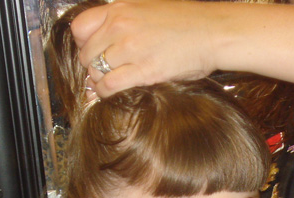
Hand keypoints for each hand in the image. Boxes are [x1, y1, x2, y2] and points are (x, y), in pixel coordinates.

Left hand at [71, 0, 219, 97]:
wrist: (214, 32)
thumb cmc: (186, 22)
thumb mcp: (148, 8)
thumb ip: (125, 20)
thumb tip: (107, 42)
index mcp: (120, 10)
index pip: (80, 28)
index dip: (83, 44)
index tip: (93, 52)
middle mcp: (121, 27)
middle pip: (86, 54)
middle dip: (92, 66)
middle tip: (105, 73)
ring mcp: (132, 49)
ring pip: (96, 72)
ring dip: (101, 81)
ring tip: (111, 84)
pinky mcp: (144, 71)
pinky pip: (110, 86)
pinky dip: (107, 93)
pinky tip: (114, 94)